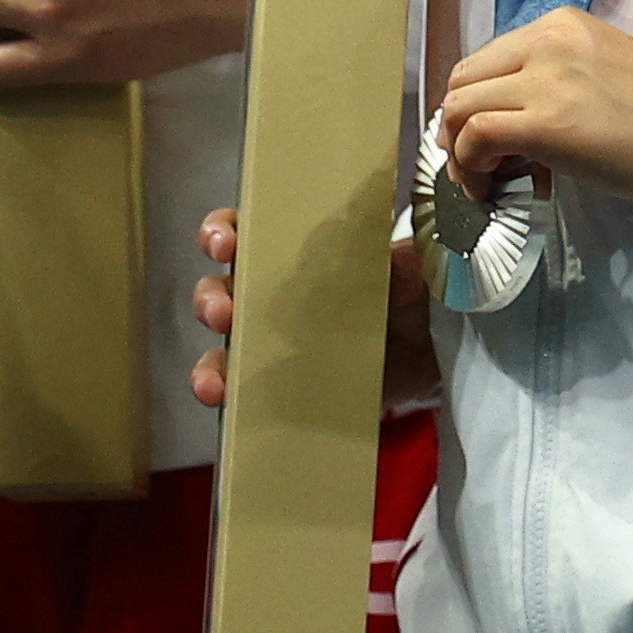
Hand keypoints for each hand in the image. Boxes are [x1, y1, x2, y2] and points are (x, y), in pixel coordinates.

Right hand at [186, 206, 429, 412]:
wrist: (422, 363)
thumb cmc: (401, 303)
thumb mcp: (406, 280)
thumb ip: (401, 270)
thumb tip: (400, 261)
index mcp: (292, 253)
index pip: (243, 230)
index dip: (222, 232)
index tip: (225, 243)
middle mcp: (267, 294)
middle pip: (219, 288)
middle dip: (212, 299)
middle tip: (223, 313)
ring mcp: (267, 342)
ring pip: (221, 347)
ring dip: (210, 361)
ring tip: (217, 380)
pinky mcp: (274, 385)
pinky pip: (237, 390)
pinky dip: (224, 395)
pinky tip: (225, 402)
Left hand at [437, 9, 632, 207]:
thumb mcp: (602, 75)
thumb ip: (556, 83)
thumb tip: (515, 126)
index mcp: (560, 26)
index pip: (485, 61)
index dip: (476, 106)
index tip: (493, 144)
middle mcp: (545, 41)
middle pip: (461, 81)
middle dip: (457, 128)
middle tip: (484, 167)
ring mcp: (545, 79)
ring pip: (457, 108)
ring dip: (460, 152)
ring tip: (490, 183)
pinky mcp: (547, 123)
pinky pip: (474, 137)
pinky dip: (470, 167)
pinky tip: (495, 189)